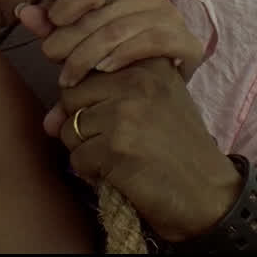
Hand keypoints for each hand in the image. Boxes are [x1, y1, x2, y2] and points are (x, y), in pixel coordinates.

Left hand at [14, 0, 204, 92]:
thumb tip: (22, 11)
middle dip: (69, 39)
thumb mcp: (82, 39)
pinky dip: (122, 56)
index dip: (65, 5)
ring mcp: (171, 17)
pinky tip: (105, 70)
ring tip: (69, 77)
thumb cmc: (117, 60)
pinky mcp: (187, 42)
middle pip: (100, 13)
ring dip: (88, 55)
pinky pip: (150, 42)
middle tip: (52, 60)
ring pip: (119, 30)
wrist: (163, 91)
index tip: (50, 26)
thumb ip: (55, 26)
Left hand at [53, 57, 242, 242]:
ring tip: (121, 157)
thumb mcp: (148, 105)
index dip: (88, 99)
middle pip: (70, 97)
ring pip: (67, 128)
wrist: (209, 194)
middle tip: (118, 142)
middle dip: (84, 125)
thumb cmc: (175, 148)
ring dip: (87, 151)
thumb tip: (48, 121)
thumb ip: (97, 99)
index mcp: (147, 62)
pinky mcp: (117, 146)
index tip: (110, 117)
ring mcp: (127, 111)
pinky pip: (77, 158)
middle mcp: (138, 79)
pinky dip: (92, 172)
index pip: (84, 69)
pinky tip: (121, 174)